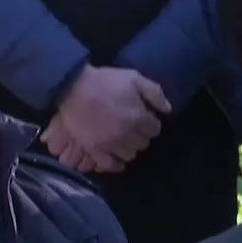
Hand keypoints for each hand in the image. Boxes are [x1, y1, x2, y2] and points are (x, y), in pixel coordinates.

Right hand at [46, 65, 170, 166]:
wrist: (73, 87)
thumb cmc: (105, 81)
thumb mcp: (134, 77)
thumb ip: (154, 93)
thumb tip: (168, 110)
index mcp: (138, 117)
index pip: (155, 129)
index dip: (151, 122)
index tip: (144, 118)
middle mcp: (127, 135)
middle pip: (144, 143)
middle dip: (141, 135)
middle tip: (133, 127)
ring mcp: (111, 145)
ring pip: (130, 155)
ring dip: (129, 147)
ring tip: (124, 139)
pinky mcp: (95, 150)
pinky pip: (111, 165)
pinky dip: (116, 164)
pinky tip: (117, 158)